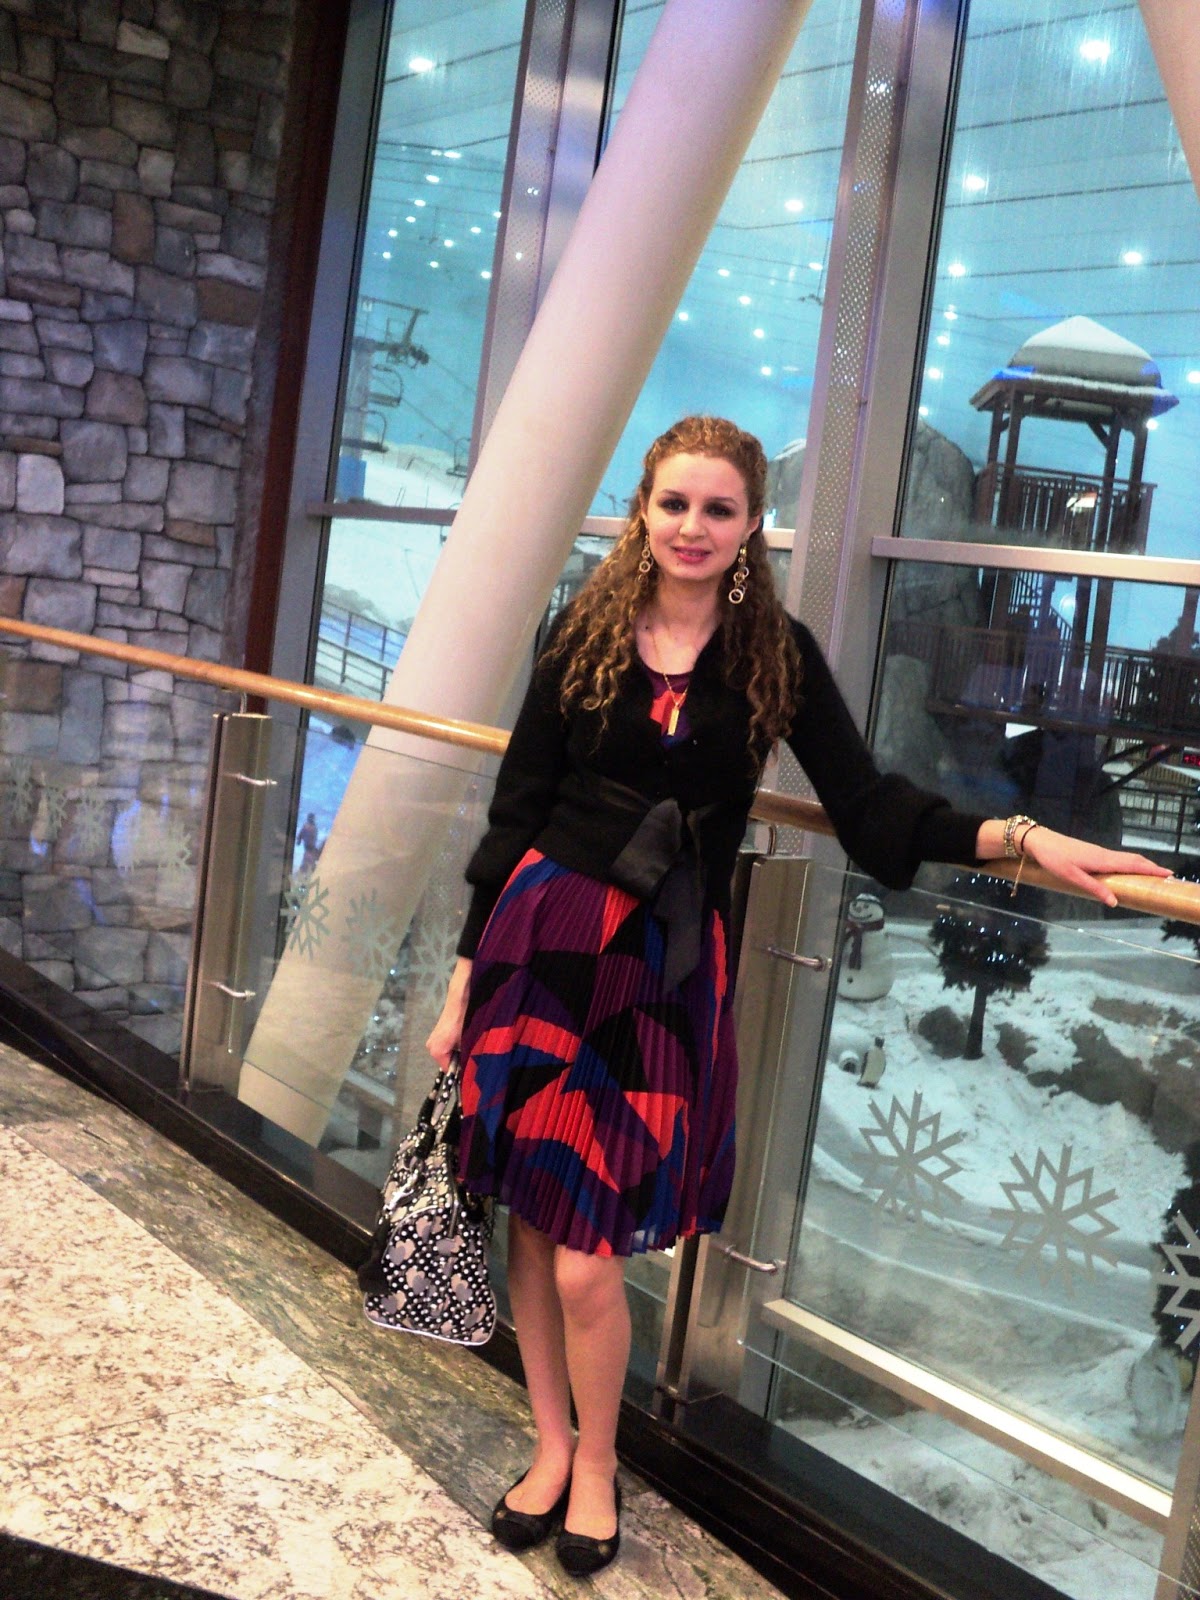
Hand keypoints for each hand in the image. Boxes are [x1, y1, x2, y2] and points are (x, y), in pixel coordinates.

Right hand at [426, 956, 472, 1069]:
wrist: (463, 993)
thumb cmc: (466, 1018)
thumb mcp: (470, 1041)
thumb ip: (468, 1059)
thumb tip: (473, 1072)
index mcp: (437, 1051)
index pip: (450, 1071)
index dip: (463, 1073)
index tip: (476, 1071)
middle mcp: (431, 1046)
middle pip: (449, 1063)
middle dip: (463, 1061)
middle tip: (478, 1055)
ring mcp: (434, 1038)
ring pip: (451, 1053)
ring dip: (463, 1052)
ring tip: (476, 1045)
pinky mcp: (439, 1032)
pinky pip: (450, 1045)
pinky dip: (460, 1044)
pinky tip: (471, 1037)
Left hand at [1020, 827, 1171, 907]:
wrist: (1040, 841)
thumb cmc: (1054, 859)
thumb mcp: (1072, 877)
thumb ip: (1094, 889)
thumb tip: (1115, 902)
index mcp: (1102, 860)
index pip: (1132, 864)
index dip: (1151, 869)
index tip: (1168, 874)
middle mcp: (1104, 854)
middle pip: (1133, 859)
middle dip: (1150, 867)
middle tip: (1166, 875)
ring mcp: (1098, 852)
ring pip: (1125, 858)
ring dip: (1141, 864)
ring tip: (1152, 873)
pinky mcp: (1093, 853)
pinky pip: (1117, 858)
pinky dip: (1129, 863)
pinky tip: (1128, 869)